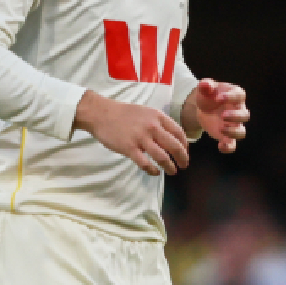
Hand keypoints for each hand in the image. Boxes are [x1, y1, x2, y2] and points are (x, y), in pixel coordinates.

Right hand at [74, 90, 188, 175]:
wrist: (100, 114)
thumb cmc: (122, 113)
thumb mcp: (145, 112)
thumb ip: (158, 123)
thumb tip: (169, 138)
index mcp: (157, 117)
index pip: (179, 133)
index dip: (185, 145)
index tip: (184, 152)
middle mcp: (152, 127)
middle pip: (174, 147)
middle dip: (182, 159)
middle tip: (184, 165)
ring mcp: (141, 138)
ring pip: (162, 157)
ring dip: (170, 167)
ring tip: (172, 172)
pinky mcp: (129, 148)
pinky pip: (146, 164)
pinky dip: (153, 170)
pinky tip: (155, 172)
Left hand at [184, 79, 249, 153]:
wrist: (203, 108)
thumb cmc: (208, 95)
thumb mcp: (205, 89)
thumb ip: (205, 85)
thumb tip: (205, 84)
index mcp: (235, 96)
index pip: (239, 95)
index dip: (231, 97)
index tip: (219, 98)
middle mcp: (239, 111)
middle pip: (245, 115)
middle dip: (235, 116)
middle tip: (223, 115)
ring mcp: (234, 125)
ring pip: (241, 131)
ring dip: (233, 132)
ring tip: (221, 129)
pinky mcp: (228, 136)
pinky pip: (232, 144)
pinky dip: (228, 147)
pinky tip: (220, 146)